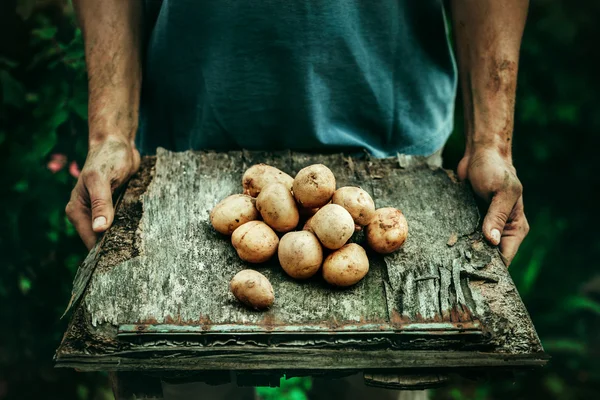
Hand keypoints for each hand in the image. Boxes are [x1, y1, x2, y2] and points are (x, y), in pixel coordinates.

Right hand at [65, 136, 139, 248]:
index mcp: (77, 210)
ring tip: (143, 248)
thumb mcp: (101, 180)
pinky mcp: (117, 208)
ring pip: (114, 234)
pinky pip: (124, 224)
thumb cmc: (107, 158)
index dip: (104, 250)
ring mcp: (102, 213)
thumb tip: (99, 229)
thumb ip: (101, 204)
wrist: (118, 144)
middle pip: (101, 240)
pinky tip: (145, 234)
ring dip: (126, 238)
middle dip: (117, 246)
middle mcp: (88, 214)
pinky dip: (132, 228)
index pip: (90, 240)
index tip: (123, 258)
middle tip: (137, 255)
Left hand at [457, 148, 528, 265]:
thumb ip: (496, 215)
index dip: (492, 266)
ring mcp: (485, 227)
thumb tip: (492, 240)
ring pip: (474, 249)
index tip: (474, 273)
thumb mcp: (500, 191)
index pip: (506, 256)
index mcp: (515, 227)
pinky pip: (463, 237)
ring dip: (462, 253)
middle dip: (474, 262)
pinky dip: (455, 241)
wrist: (479, 154)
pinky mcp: (470, 221)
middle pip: (489, 256)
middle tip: (455, 268)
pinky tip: (441, 248)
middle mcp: (501, 231)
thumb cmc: (495, 170)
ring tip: (446, 260)